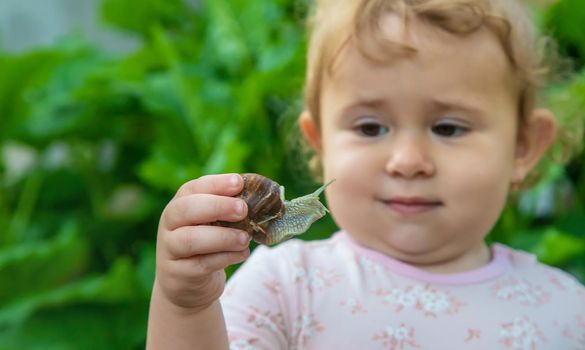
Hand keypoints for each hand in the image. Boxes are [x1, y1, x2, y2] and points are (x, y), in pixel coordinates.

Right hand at [154, 173, 249, 311]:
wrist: (186, 284)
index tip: (239, 183)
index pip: (193, 188)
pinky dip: (225, 258)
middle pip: (185, 209)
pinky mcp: (178, 274)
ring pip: (190, 239)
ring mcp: (170, 249)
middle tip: (243, 209)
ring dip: (222, 237)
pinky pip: (201, 264)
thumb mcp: (214, 225)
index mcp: (180, 204)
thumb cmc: (206, 245)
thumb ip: (229, 211)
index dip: (216, 184)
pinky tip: (241, 254)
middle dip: (217, 206)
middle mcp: (170, 224)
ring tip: (245, 238)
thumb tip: (259, 200)